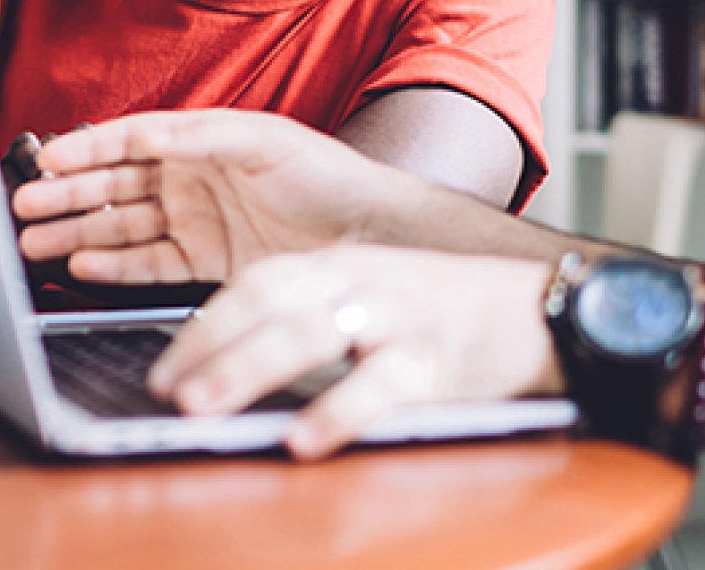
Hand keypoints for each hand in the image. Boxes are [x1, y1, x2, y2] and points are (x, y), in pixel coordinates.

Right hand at [12, 110, 417, 284]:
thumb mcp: (262, 141)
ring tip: (35, 240)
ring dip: (77, 230)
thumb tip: (145, 135)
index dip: (86, 149)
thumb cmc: (325, 175)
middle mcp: (191, 178)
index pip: (129, 142)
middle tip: (23, 204)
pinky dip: (113, 264)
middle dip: (66, 194)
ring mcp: (195, 221)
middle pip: (113, 185)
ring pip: (120, 225)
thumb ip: (200, 136)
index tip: (46, 158)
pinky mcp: (204, 261)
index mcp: (201, 140)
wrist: (369, 233)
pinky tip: (81, 263)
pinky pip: (146, 262)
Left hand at [150, 245, 564, 458]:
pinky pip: (381, 386)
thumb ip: (306, 322)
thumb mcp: (367, 300)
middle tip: (165, 390)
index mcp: (336, 265)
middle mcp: (360, 280)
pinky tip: (304, 439)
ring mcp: (398, 316)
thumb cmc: (439, 313)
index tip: (163, 370)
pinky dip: (338, 412)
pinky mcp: (437, 360)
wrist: (541, 308)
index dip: (202, 326)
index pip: (253, 285)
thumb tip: (223, 373)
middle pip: (269, 302)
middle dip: (210, 347)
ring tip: (205, 409)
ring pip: (312, 334)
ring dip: (250, 369)